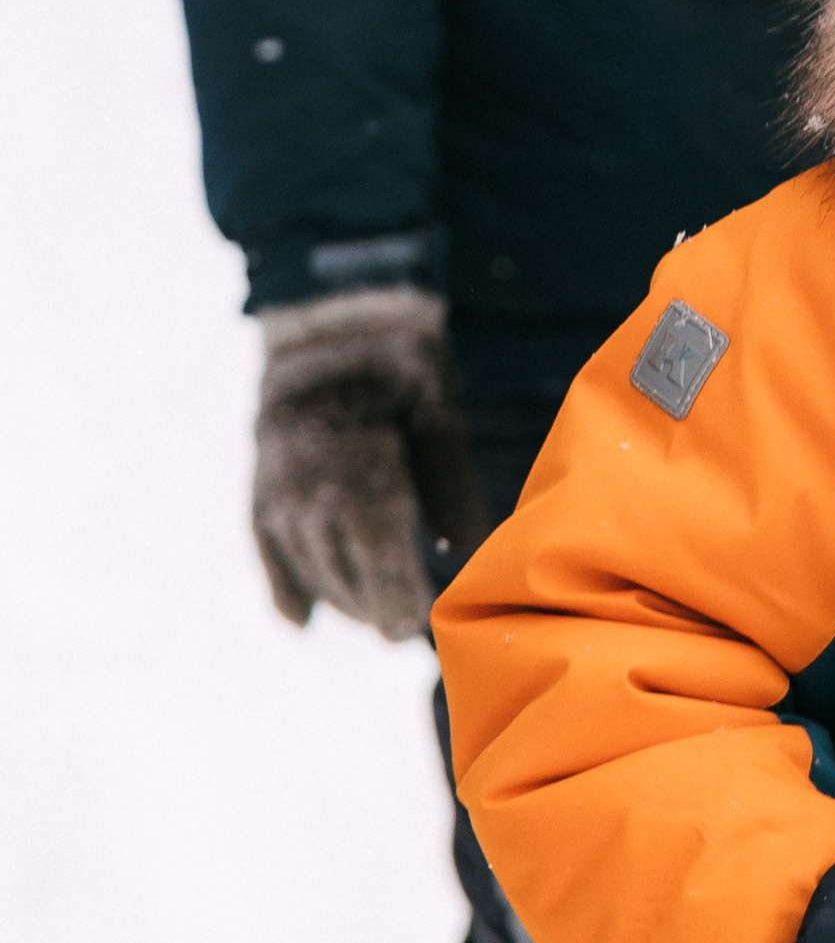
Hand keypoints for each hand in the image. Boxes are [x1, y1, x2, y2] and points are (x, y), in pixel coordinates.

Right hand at [251, 286, 485, 639]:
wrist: (330, 312)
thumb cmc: (398, 360)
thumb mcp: (440, 413)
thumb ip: (451, 488)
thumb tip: (464, 555)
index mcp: (359, 481)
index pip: (380, 569)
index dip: (400, 604)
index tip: (418, 625)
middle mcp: (309, 496)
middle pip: (343, 577)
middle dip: (375, 609)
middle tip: (405, 629)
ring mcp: (277, 491)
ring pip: (308, 568)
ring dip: (340, 600)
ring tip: (373, 619)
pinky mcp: (261, 483)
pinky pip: (267, 547)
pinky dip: (284, 587)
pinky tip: (301, 622)